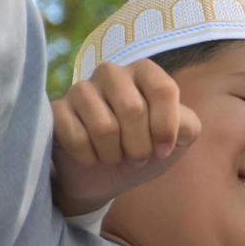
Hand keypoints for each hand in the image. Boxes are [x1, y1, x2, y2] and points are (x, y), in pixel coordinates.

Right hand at [51, 60, 199, 215]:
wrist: (105, 174)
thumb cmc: (146, 148)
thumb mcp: (177, 140)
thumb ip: (188, 126)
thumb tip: (179, 126)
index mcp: (145, 72)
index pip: (163, 89)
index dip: (166, 127)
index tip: (165, 151)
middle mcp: (111, 72)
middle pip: (133, 109)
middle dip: (140, 146)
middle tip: (137, 157)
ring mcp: (81, 88)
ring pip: (104, 126)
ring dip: (114, 155)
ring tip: (115, 157)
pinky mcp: (56, 109)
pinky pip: (76, 137)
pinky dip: (89, 157)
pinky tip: (92, 157)